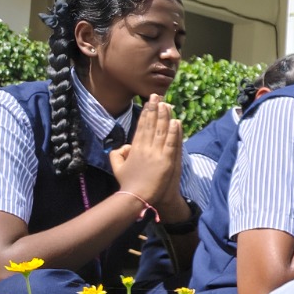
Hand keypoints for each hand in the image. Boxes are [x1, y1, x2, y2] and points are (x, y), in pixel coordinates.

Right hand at [109, 94, 183, 209]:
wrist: (137, 197)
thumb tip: (124, 146)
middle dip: (155, 109)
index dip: (146, 113)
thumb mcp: (117, 167)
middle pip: (152, 125)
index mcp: (135, 148)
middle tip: (158, 96)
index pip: (142, 126)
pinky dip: (175, 132)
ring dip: (165, 116)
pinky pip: (172, 143)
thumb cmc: (129, 184)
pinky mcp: (167, 161)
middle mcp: (145, 148)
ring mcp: (157, 154)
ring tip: (167, 104)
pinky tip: (177, 121)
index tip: (149, 102)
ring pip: (162, 131)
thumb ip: (117, 154)